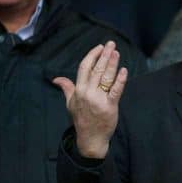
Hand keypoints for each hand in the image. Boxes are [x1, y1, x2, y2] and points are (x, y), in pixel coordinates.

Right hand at [53, 41, 127, 157]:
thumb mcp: (71, 103)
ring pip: (106, 77)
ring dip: (112, 63)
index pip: (84, 67)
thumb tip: (57, 79)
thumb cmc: (81, 119)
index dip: (92, 55)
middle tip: (111, 44)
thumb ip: (66, 88)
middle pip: (96, 69)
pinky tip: (124, 70)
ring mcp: (99, 100)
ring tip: (117, 53)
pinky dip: (120, 80)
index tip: (100, 47)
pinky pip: (116, 91)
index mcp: (78, 90)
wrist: (90, 138)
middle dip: (105, 55)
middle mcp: (87, 93)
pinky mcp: (110, 107)